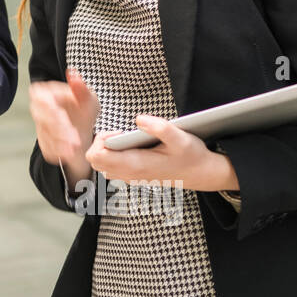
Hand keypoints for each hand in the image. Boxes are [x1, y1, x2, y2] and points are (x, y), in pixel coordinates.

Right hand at [29, 67, 99, 182]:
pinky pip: (47, 148)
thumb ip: (81, 87)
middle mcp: (39, 109)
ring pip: (46, 135)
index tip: (63, 119)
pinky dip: (59, 151)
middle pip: (43, 120)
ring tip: (75, 147)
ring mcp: (40, 126)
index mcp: (45, 93)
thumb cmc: (84, 110)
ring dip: (61, 143)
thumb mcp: (88, 98)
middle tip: (74, 140)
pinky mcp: (44, 141)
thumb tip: (72, 73)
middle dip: (59, 131)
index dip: (51, 111)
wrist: (83, 130)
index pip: (42, 101)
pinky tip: (69, 153)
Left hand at [84, 115, 238, 191]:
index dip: (100, 140)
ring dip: (107, 149)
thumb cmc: (191, 155)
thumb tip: (139, 119)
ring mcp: (130, 177)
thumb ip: (160, 127)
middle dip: (101, 143)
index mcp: (135, 165)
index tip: (119, 132)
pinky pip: (111, 167)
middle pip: (94, 161)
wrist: (201, 173)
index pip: (96, 157)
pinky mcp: (133, 176)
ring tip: (126, 139)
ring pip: (102, 165)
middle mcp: (129, 174)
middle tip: (121, 134)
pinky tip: (130, 145)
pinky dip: (113, 155)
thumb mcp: (180, 138)